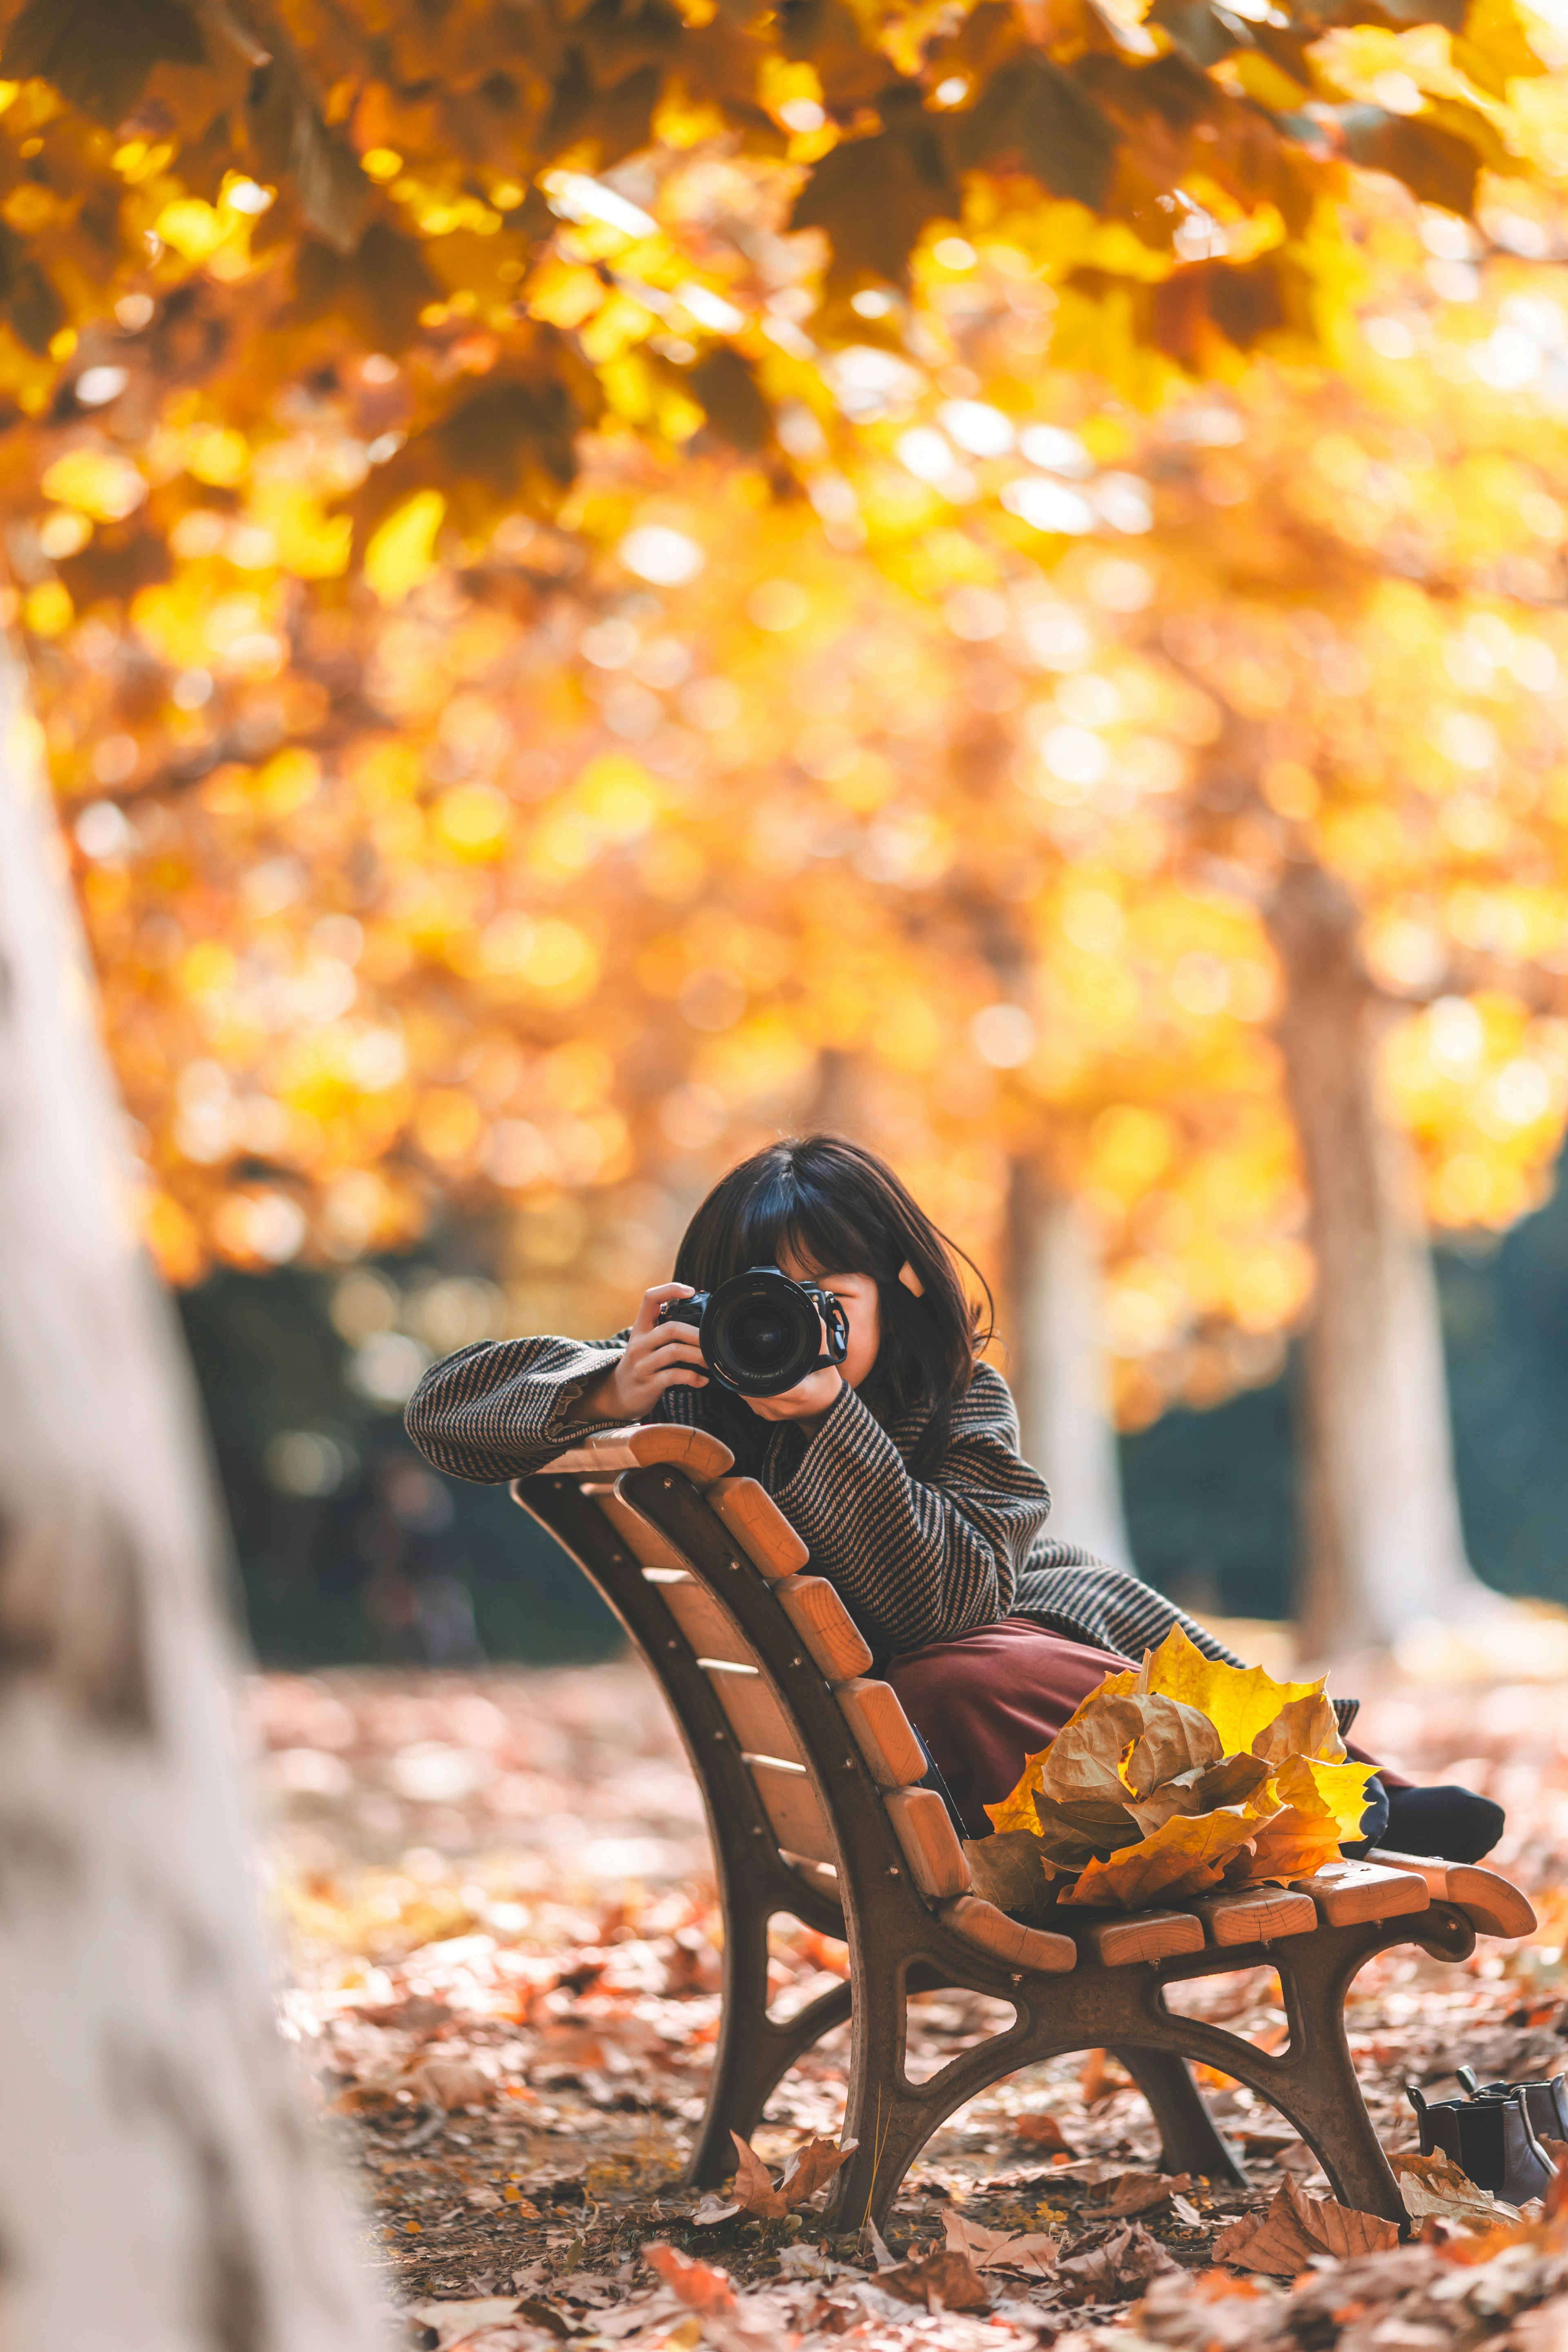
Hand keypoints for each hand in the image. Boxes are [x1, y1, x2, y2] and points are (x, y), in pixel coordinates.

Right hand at [578, 1285, 707, 1422]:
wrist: (618, 1394)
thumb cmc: (642, 1364)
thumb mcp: (646, 1343)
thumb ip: (665, 1331)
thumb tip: (701, 1323)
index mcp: (641, 1328)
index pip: (650, 1299)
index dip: (670, 1290)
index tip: (690, 1291)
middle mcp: (639, 1344)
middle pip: (671, 1328)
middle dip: (697, 1334)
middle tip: (712, 1341)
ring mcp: (643, 1364)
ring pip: (674, 1351)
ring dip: (699, 1355)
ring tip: (710, 1361)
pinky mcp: (648, 1384)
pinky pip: (674, 1376)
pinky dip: (693, 1377)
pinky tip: (702, 1380)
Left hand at [743, 1311, 843, 1429]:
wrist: (825, 1412)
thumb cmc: (826, 1387)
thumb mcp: (826, 1360)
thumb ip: (818, 1335)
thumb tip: (813, 1310)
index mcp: (797, 1394)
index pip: (767, 1381)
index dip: (754, 1367)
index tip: (748, 1354)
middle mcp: (781, 1407)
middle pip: (751, 1386)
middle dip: (747, 1367)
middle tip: (745, 1351)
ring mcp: (771, 1413)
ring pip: (746, 1393)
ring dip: (747, 1376)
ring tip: (750, 1360)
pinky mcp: (766, 1415)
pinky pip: (750, 1398)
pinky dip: (751, 1384)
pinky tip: (756, 1373)